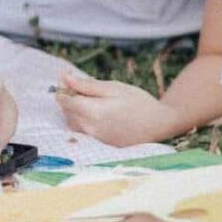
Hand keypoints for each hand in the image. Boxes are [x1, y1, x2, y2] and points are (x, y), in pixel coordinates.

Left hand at [56, 72, 178, 146]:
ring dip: (74, 108)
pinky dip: (82, 119)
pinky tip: (95, 111)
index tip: (67, 75)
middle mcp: (90, 129)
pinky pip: (83, 131)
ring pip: (72, 122)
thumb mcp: (112, 87)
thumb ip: (85, 85)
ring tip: (89, 97)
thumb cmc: (137, 101)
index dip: (62, 86)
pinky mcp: (101, 145)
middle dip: (68, 96)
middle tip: (79, 82)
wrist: (160, 123)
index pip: (63, 100)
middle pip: (66, 111)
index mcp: (92, 112)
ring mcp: (95, 140)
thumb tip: (63, 78)